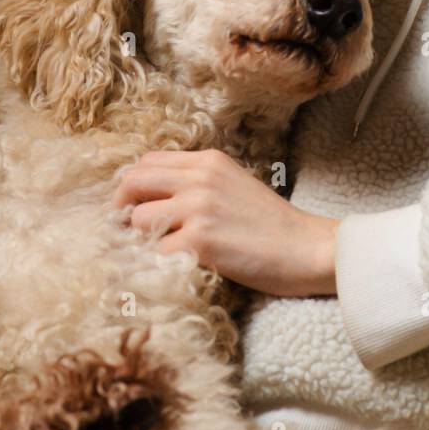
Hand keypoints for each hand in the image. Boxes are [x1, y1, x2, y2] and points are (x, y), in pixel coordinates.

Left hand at [112, 149, 339, 297]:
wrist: (308, 249)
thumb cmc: (272, 226)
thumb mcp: (233, 185)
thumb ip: (197, 183)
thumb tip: (152, 199)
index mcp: (208, 161)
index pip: (147, 162)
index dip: (132, 187)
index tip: (132, 209)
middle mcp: (199, 177)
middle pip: (132, 182)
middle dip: (120, 209)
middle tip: (126, 233)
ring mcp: (199, 208)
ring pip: (137, 220)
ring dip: (142, 241)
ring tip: (162, 254)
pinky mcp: (201, 240)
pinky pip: (155, 253)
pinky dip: (158, 264)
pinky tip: (176, 269)